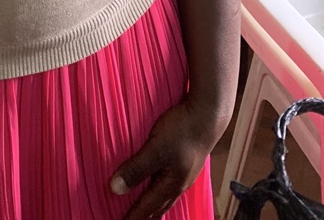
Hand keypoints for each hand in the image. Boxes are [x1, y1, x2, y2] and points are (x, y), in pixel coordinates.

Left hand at [110, 100, 220, 219]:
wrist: (208, 114)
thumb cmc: (182, 130)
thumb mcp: (155, 149)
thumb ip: (135, 168)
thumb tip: (114, 189)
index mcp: (171, 184)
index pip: (147, 208)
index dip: (133, 216)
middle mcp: (179, 183)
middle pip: (159, 207)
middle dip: (145, 216)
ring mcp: (184, 173)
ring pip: (165, 196)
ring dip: (153, 205)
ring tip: (145, 210)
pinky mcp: (186, 162)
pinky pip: (170, 183)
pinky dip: (160, 190)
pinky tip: (158, 184)